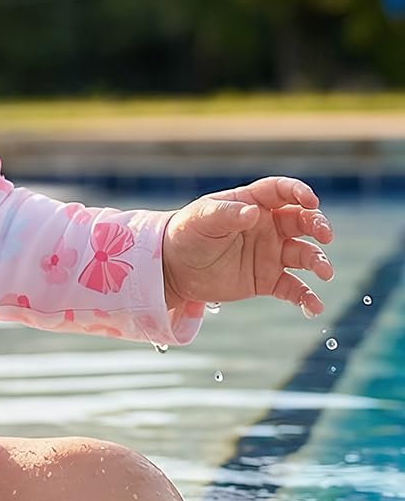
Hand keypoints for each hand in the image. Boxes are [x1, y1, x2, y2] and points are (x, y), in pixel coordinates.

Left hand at [162, 176, 333, 317]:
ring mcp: (270, 254)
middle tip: (326, 235)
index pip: (282, 192)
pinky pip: (294, 288)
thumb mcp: (202, 219)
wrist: (174, 269)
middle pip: (302, 221)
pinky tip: (314, 308)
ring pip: (305, 254)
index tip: (311, 201)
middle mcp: (268, 227)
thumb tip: (253, 213)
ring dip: (318, 261)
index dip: (299, 193)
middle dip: (319, 225)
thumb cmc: (186, 234)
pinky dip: (307, 298)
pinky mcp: (268, 280)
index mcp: (252, 204)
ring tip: (324, 272)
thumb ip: (227, 214)